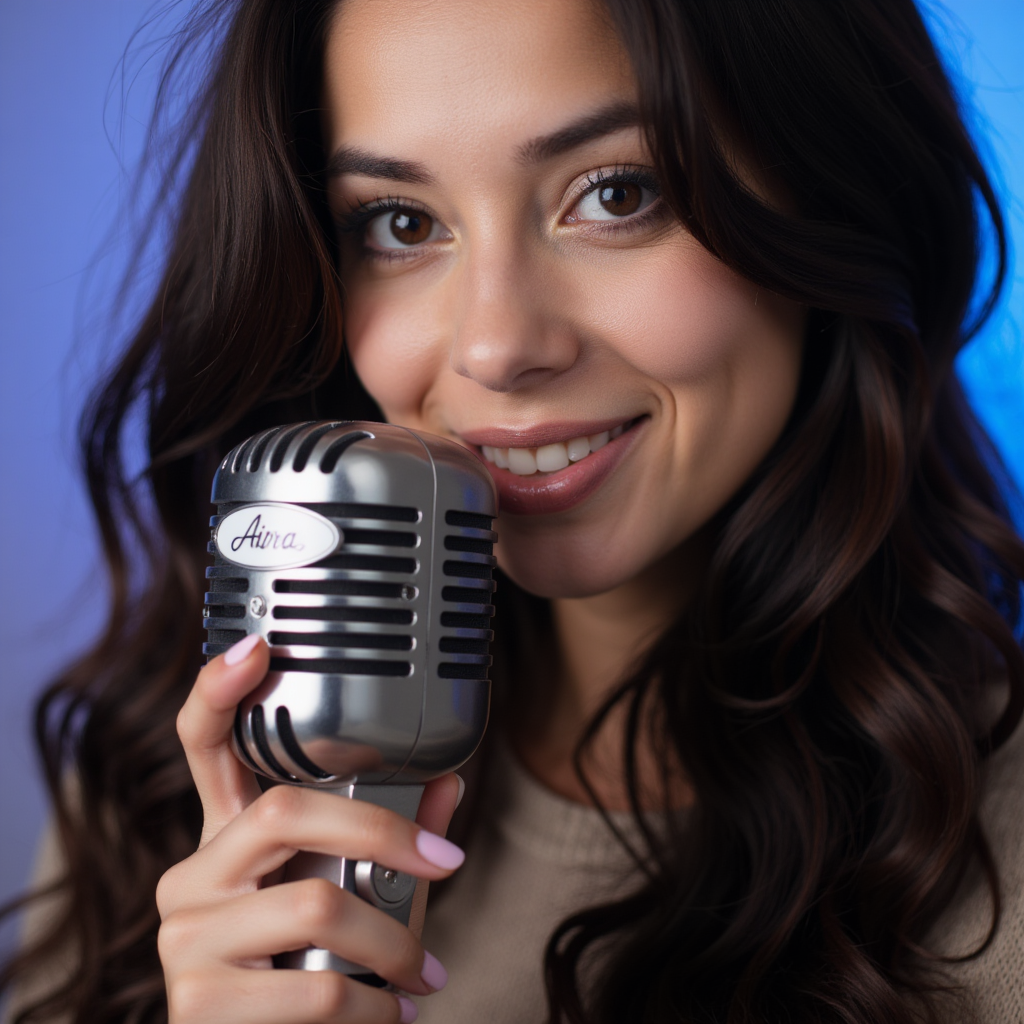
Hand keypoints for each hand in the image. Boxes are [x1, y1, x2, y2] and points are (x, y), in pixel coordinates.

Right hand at [156, 635, 461, 1022]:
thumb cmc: (309, 972)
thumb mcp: (353, 899)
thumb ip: (392, 846)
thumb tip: (451, 786)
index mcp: (225, 838)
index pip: (202, 747)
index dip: (218, 692)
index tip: (255, 647)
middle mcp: (191, 876)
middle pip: (283, 810)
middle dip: (383, 833)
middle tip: (446, 862)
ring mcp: (186, 939)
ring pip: (316, 904)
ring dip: (395, 945)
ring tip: (424, 976)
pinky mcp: (198, 1006)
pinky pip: (316, 990)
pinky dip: (378, 1008)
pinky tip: (392, 1018)